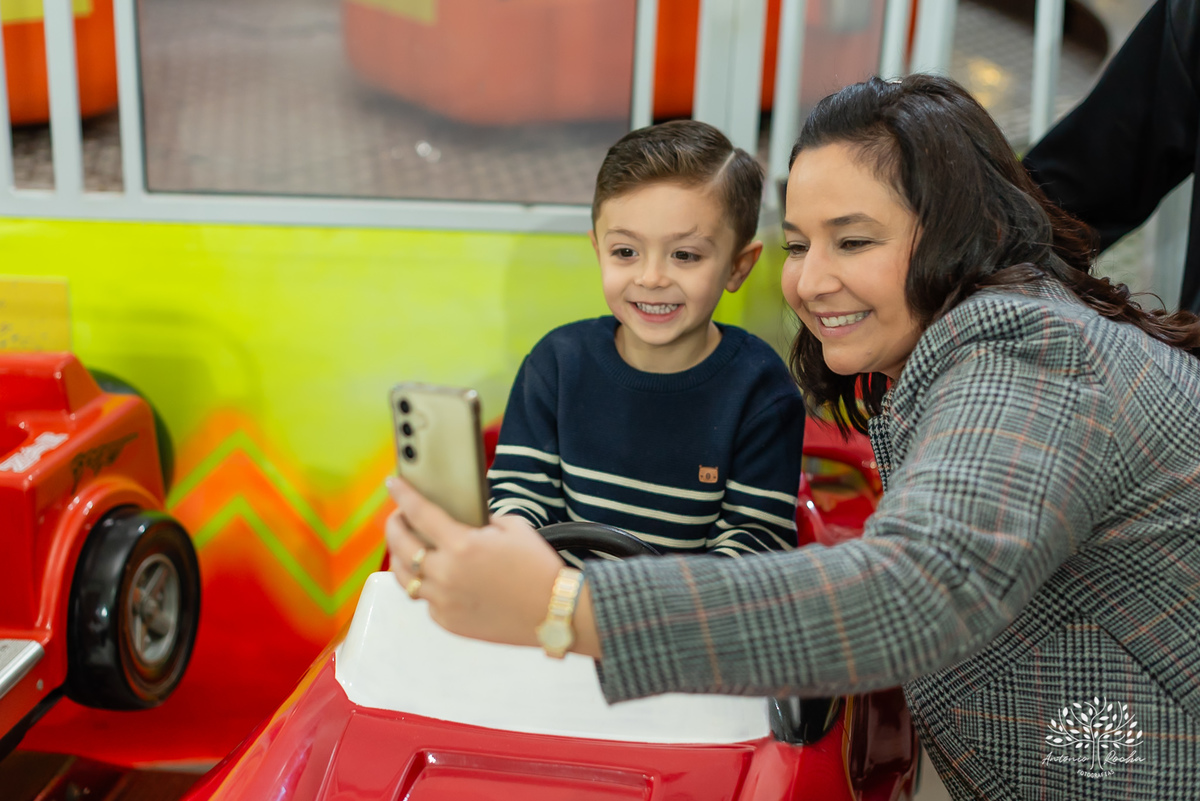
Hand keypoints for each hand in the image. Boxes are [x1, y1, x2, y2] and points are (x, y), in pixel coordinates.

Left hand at [385, 476, 575, 648]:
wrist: (553, 611)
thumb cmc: (537, 567)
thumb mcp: (512, 527)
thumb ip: (481, 519)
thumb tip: (461, 518)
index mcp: (462, 545)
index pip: (419, 512)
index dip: (402, 494)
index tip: (393, 483)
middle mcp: (446, 574)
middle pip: (401, 545)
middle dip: (394, 525)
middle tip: (398, 517)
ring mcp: (444, 601)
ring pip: (405, 577)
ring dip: (402, 558)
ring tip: (407, 548)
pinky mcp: (448, 622)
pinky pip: (426, 600)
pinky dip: (427, 585)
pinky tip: (436, 577)